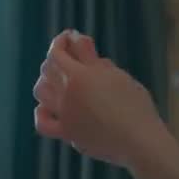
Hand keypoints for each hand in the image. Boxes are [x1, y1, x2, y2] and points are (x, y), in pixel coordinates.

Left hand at [33, 30, 170, 168]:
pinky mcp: (67, 134)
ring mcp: (63, 115)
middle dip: (56, 58)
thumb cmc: (134, 104)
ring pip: (41, 92)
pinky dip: (42, 112)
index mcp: (78, 76)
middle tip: (70, 56)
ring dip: (46, 80)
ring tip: (60, 79)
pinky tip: (49, 107)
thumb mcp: (116, 74)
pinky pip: (43, 123)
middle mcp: (65, 94)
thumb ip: (92, 58)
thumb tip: (77, 40)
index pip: (57, 51)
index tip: (70, 37)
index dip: (61, 40)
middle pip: (47, 69)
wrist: (138, 141)